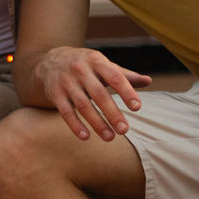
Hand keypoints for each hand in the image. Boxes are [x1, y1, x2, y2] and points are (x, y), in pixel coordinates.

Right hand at [36, 46, 151, 140]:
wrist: (50, 61)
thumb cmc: (85, 66)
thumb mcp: (103, 65)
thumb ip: (124, 75)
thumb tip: (148, 81)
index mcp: (96, 60)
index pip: (114, 76)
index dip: (126, 92)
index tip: (137, 108)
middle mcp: (80, 70)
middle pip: (98, 94)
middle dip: (112, 113)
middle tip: (124, 130)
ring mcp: (66, 82)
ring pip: (83, 105)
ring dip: (97, 123)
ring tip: (109, 138)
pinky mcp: (54, 94)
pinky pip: (65, 112)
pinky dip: (75, 125)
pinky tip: (86, 137)